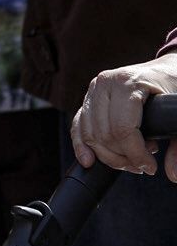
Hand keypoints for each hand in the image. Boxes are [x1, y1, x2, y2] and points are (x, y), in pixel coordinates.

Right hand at [72, 55, 176, 177]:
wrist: (163, 71)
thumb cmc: (173, 90)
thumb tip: (172, 175)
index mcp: (129, 83)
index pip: (122, 128)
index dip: (135, 154)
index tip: (150, 167)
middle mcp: (106, 82)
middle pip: (105, 134)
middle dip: (123, 158)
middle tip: (141, 164)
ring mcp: (94, 88)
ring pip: (90, 134)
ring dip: (108, 156)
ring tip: (129, 159)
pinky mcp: (89, 97)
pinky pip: (79, 125)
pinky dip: (81, 145)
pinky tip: (89, 160)